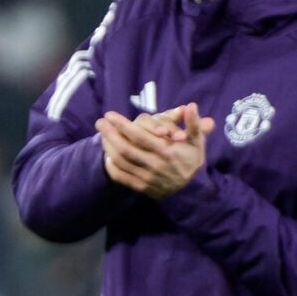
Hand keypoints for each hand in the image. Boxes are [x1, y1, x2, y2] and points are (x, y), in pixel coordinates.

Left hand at [96, 102, 213, 198]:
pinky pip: (121, 177)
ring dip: (108, 147)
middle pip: (126, 149)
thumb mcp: (197, 141)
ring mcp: (147, 178)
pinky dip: (111, 166)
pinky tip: (108, 155)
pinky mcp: (142, 188)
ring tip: (102, 135)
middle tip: (99, 122)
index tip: (110, 115)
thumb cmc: (191, 158)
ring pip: (121, 162)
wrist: (192, 189)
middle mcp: (156, 165)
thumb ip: (193, 124)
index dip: (122, 125)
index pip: (140, 136)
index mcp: (167, 152)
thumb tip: (191, 106)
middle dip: (110, 134)